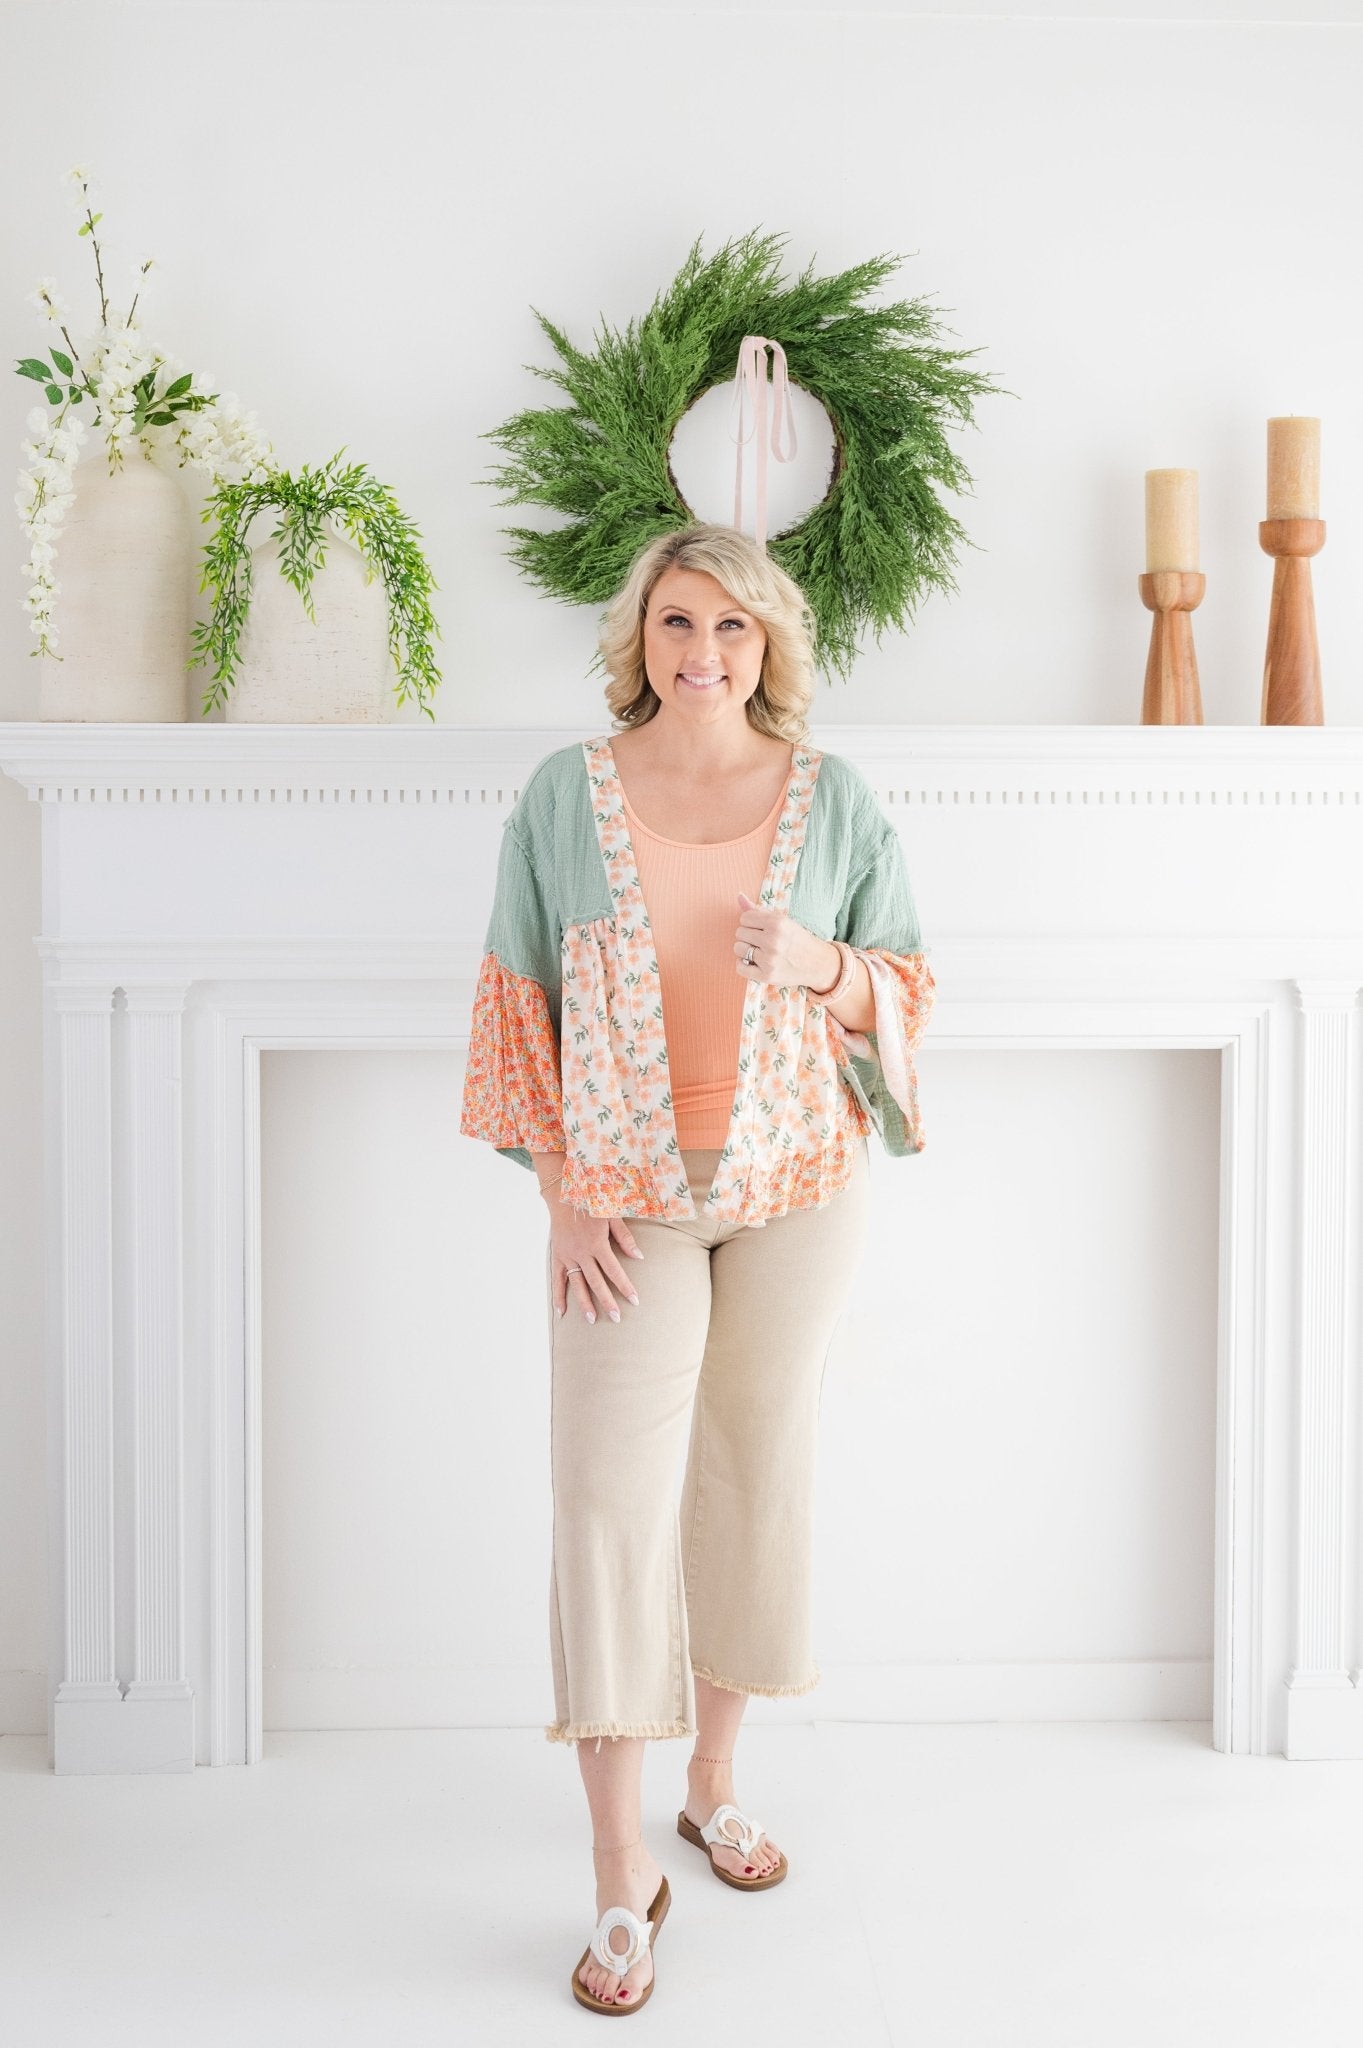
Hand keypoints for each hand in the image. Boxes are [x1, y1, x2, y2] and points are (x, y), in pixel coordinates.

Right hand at [548, 1192, 644, 1324]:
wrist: (563, 1193)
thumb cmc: (591, 1202)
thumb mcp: (611, 1215)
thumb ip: (624, 1238)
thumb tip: (639, 1257)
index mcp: (597, 1243)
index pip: (614, 1270)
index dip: (625, 1286)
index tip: (635, 1301)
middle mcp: (582, 1252)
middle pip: (596, 1282)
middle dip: (607, 1301)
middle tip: (616, 1318)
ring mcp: (568, 1256)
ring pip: (577, 1284)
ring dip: (584, 1303)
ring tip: (592, 1320)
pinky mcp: (557, 1256)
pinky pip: (557, 1279)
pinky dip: (558, 1296)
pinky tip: (561, 1312)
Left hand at [733, 889, 836, 990]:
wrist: (817, 963)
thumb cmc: (797, 939)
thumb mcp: (783, 921)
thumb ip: (759, 910)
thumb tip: (739, 896)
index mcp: (777, 923)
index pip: (744, 918)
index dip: (750, 923)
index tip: (759, 928)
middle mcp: (773, 940)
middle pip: (740, 933)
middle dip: (748, 936)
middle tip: (761, 941)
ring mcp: (769, 959)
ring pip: (738, 949)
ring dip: (745, 950)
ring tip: (758, 951)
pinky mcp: (767, 975)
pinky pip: (740, 967)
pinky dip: (743, 965)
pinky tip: (754, 962)